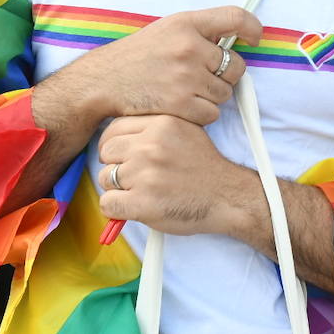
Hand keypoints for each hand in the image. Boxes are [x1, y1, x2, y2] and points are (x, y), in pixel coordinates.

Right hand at [83, 6, 261, 123]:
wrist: (105, 79)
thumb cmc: (141, 54)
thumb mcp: (170, 28)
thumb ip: (202, 30)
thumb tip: (242, 36)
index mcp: (187, 23)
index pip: (236, 17)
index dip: (253, 28)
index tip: (254, 39)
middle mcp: (188, 47)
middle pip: (237, 66)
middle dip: (228, 74)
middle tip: (207, 75)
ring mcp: (184, 76)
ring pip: (225, 93)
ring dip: (214, 96)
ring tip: (190, 90)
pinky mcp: (179, 104)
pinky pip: (212, 114)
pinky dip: (202, 114)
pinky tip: (184, 105)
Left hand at [97, 114, 255, 237]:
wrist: (228, 197)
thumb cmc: (205, 167)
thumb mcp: (185, 131)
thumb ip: (154, 128)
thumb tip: (117, 136)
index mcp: (161, 123)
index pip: (114, 128)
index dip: (114, 144)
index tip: (122, 156)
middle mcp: (151, 145)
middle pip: (106, 152)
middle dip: (115, 165)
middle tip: (133, 177)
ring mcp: (145, 174)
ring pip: (105, 178)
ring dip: (118, 189)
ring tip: (141, 192)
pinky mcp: (142, 202)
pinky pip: (108, 204)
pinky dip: (117, 210)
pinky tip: (135, 207)